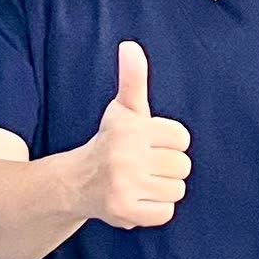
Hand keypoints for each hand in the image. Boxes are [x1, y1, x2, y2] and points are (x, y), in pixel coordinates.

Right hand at [80, 42, 191, 228]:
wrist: (76, 182)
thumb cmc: (110, 140)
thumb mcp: (124, 108)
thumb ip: (133, 77)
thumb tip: (130, 45)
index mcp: (131, 129)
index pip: (182, 139)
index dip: (168, 143)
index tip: (147, 145)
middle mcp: (125, 156)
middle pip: (182, 166)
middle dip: (166, 167)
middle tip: (143, 165)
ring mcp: (124, 185)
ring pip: (176, 190)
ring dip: (162, 189)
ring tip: (140, 182)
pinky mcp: (125, 211)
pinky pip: (165, 213)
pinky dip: (155, 209)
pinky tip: (137, 199)